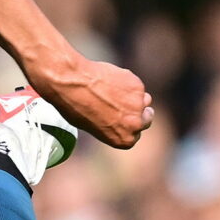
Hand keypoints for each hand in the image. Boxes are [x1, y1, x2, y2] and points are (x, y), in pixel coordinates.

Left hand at [30, 54, 154, 149]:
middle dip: (137, 112)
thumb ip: (109, 127)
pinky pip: (137, 85)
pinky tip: (111, 80)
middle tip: (123, 103)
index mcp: (125, 140)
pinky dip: (128, 82)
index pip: (136, 134)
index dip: (129, 125)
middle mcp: (135, 126)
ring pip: (144, 99)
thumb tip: (113, 119)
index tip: (123, 117)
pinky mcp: (138, 86)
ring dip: (134, 96)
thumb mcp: (90, 126)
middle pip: (146, 119)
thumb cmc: (74, 106)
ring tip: (114, 90)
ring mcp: (138, 105)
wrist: (73, 83)